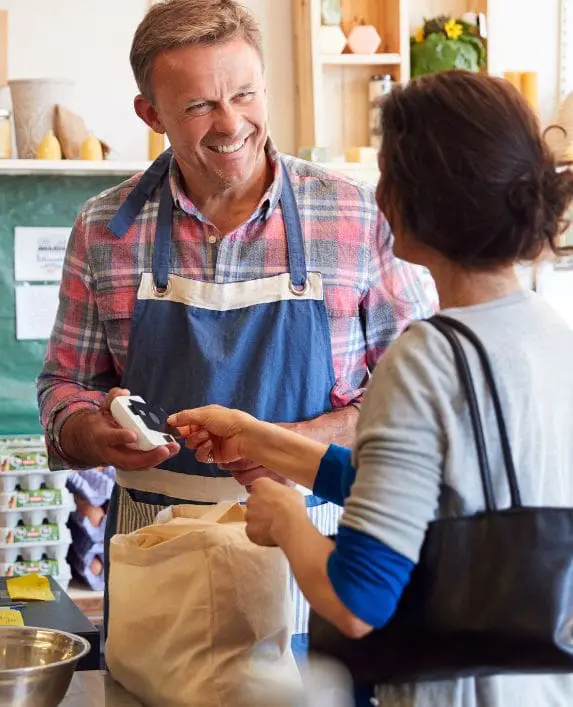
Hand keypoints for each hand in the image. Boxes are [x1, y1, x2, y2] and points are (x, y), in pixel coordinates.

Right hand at [60, 388, 179, 469]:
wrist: (85, 443)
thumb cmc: (97, 424)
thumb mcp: (101, 408)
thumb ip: (112, 399)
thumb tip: (125, 393)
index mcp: (100, 436)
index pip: (109, 438)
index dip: (120, 437)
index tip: (133, 435)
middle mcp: (108, 453)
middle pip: (128, 460)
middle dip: (148, 457)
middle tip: (165, 449)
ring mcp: (118, 461)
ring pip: (136, 465)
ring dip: (156, 459)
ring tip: (173, 449)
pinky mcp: (126, 464)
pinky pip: (141, 465)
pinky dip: (155, 459)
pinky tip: (169, 450)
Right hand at [168, 406, 291, 488]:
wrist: (245, 436)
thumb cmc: (228, 420)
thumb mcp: (205, 414)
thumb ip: (186, 417)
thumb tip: (169, 419)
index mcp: (206, 417)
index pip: (187, 422)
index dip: (180, 425)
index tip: (172, 429)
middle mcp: (207, 429)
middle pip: (187, 435)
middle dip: (191, 434)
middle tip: (200, 432)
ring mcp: (210, 443)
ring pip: (192, 445)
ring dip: (197, 441)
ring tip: (208, 437)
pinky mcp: (213, 455)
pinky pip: (200, 456)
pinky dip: (203, 451)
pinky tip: (210, 446)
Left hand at [245, 478, 307, 546]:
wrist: (289, 525)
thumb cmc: (293, 506)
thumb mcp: (292, 492)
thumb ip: (282, 492)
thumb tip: (283, 496)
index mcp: (260, 484)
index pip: (259, 487)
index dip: (267, 494)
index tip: (274, 500)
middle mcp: (251, 498)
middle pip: (254, 502)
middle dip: (262, 507)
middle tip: (275, 513)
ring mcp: (249, 515)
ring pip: (253, 518)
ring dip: (260, 521)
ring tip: (275, 526)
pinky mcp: (249, 530)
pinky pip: (254, 531)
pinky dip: (260, 533)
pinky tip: (271, 534)